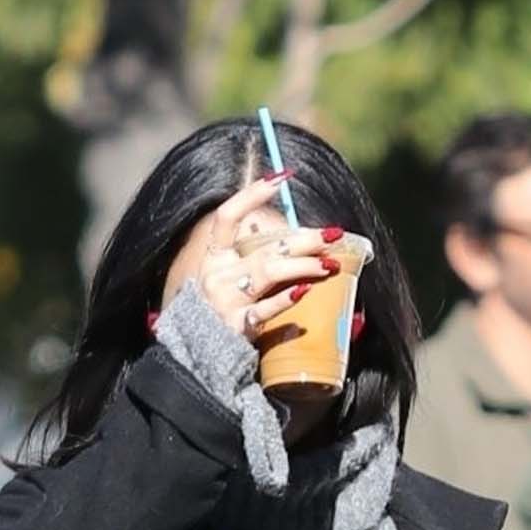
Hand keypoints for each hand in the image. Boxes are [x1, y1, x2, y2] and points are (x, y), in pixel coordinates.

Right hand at [188, 172, 340, 342]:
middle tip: (332, 235)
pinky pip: (265, 309)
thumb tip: (294, 231)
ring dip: (304, 265)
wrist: (198, 352)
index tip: (281, 177)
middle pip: (265, 248)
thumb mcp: (228, 276)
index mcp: (214, 257)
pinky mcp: (237, 326)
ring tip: (329, 264)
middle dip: (303, 239)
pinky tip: (304, 290)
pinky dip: (286, 299)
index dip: (251, 195)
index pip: (227, 217)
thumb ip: (253, 254)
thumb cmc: (223, 307)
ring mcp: (226, 300)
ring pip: (269, 272)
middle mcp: (218, 275)